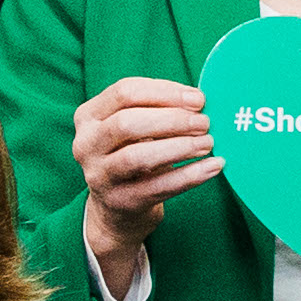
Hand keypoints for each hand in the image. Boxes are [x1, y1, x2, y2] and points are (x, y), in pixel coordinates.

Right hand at [72, 75, 217, 299]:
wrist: (116, 208)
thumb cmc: (132, 153)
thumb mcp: (134, 128)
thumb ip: (158, 110)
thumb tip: (199, 100)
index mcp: (89, 116)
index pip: (124, 92)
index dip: (165, 92)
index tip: (198, 99)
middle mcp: (86, 144)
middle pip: (127, 123)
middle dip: (172, 120)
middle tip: (204, 122)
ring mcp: (100, 176)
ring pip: (138, 157)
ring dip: (180, 147)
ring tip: (208, 142)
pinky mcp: (121, 202)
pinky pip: (159, 187)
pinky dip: (190, 175)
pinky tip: (213, 166)